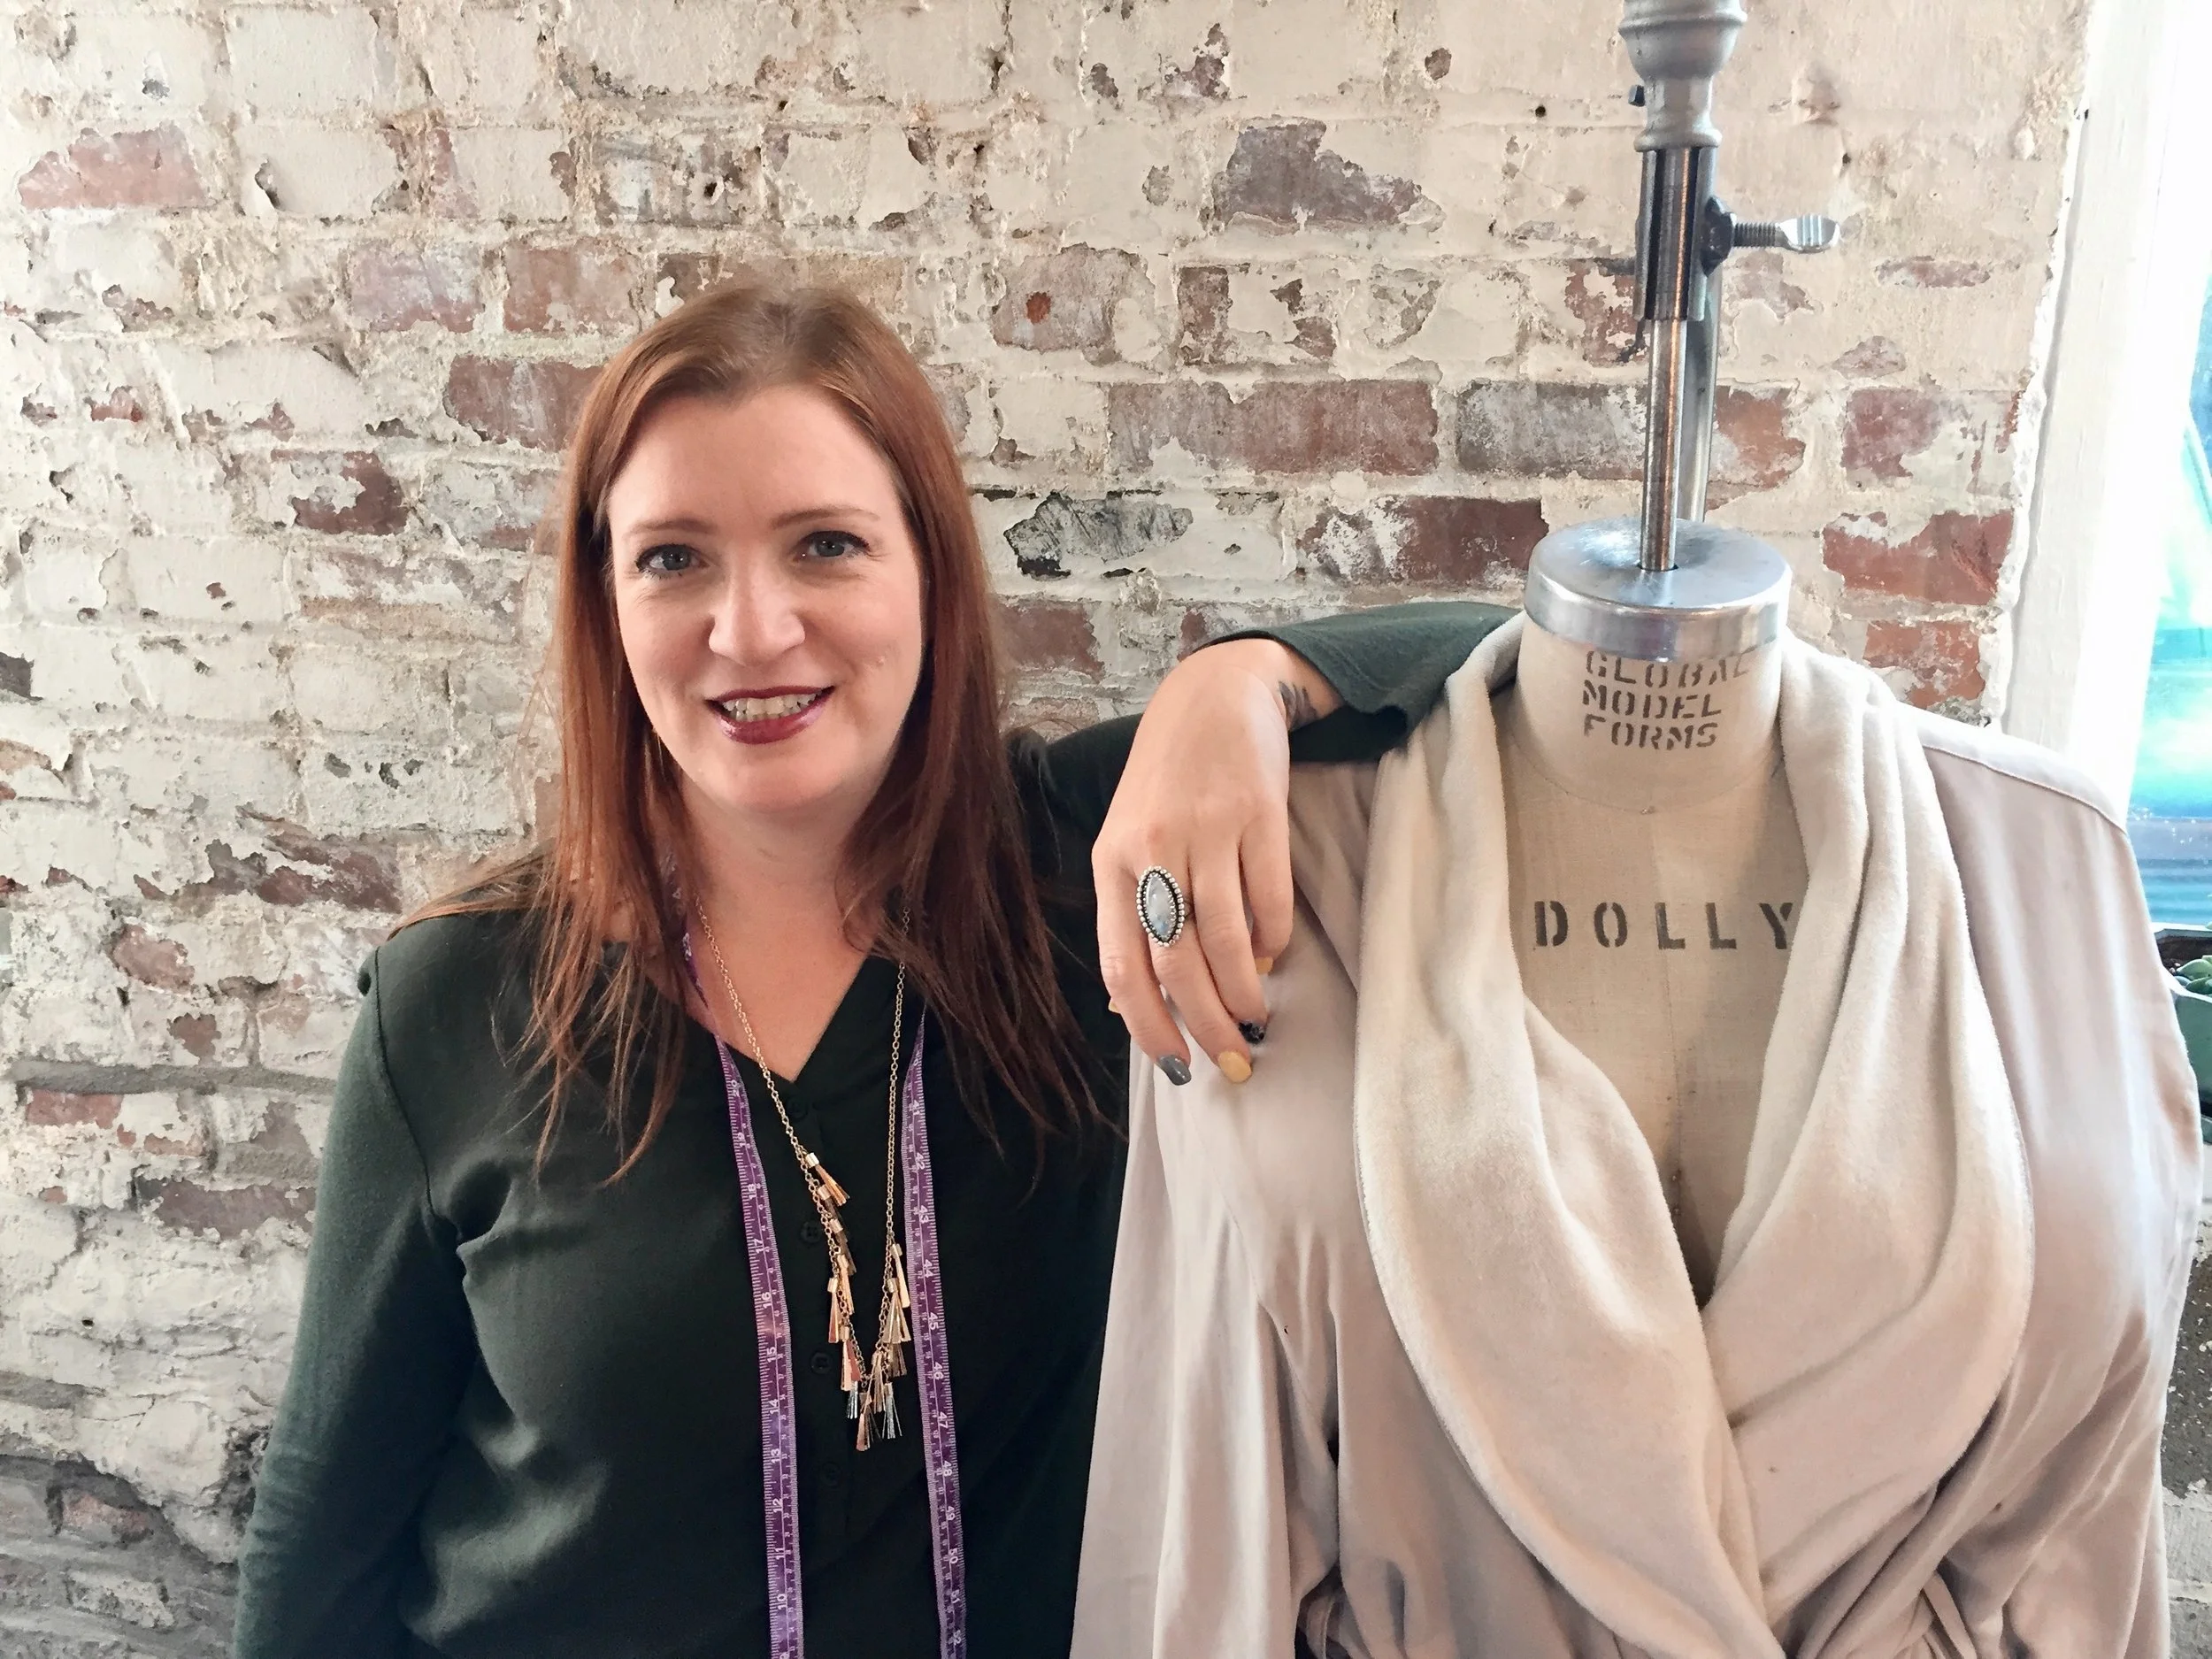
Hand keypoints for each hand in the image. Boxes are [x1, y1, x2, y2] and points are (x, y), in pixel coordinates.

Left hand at [1092, 638, 1339, 1083]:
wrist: (1214, 694)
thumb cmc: (1167, 779)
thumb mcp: (1127, 838)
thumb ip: (1129, 910)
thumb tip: (1129, 1000)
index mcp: (1111, 863)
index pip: (1123, 965)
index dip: (1149, 1025)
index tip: (1177, 1067)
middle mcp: (1153, 850)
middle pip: (1178, 963)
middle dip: (1208, 1024)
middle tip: (1233, 1057)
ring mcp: (1207, 831)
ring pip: (1226, 939)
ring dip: (1246, 992)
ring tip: (1257, 1016)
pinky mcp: (1259, 814)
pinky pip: (1270, 899)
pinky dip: (1275, 941)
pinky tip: (1273, 955)